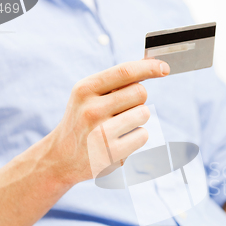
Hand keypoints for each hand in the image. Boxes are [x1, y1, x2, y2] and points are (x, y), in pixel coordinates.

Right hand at [46, 59, 169, 184]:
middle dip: (138, 99)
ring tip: (119, 126)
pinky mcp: (112, 153)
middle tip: (122, 109)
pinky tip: (121, 141)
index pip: (125, 72)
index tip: (164, 68)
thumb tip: (149, 66)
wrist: (60, 158)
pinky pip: (143, 135)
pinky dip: (137, 137)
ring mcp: (101, 133)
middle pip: (140, 92)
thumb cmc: (82, 121)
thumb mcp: (87, 96)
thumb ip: (114, 83)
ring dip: (138, 118)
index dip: (148, 67)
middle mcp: (91, 109)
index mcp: (85, 89)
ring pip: (144, 113)